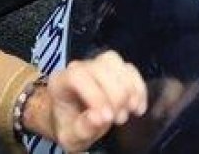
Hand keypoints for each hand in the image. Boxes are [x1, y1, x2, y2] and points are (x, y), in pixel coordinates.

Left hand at [28, 51, 147, 151]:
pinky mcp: (114, 69)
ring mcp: (96, 65)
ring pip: (114, 61)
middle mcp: (77, 68)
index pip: (77, 76)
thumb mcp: (71, 136)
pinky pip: (129, 68)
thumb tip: (99, 117)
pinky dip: (138, 87)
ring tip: (129, 110)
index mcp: (60, 82)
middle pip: (99, 67)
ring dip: (128, 87)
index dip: (95, 95)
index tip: (108, 118)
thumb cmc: (70, 127)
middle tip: (119, 119)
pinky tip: (138, 107)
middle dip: (116, 94)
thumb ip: (82, 128)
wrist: (74, 121)